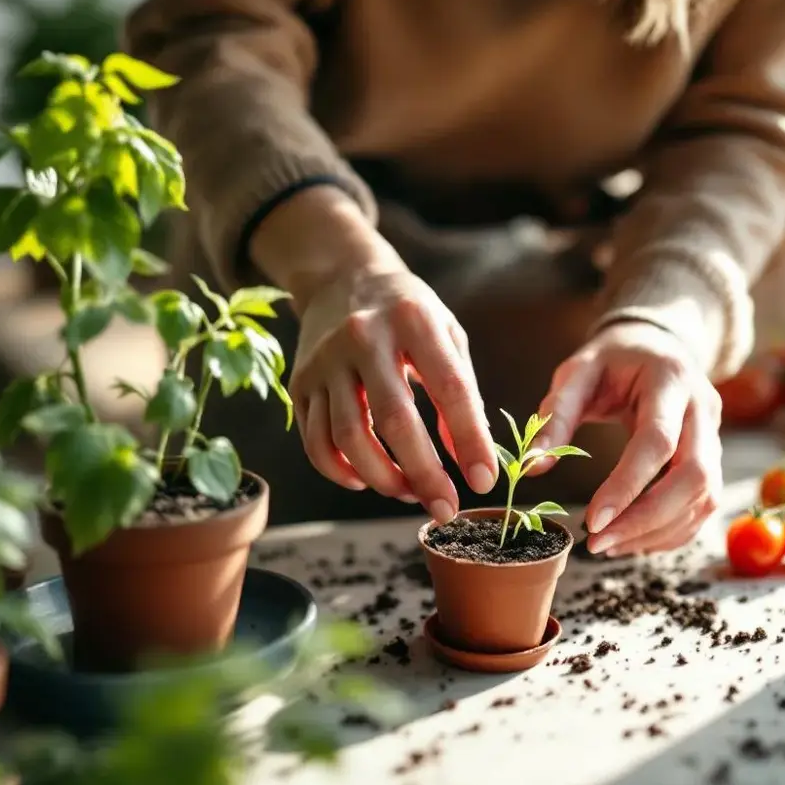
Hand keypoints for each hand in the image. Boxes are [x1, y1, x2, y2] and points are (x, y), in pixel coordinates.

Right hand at [289, 265, 497, 522]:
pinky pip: (315, 441)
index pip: (449, 389)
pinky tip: (365, 480)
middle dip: (424, 474)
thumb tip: (468, 456)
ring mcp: (325, 361)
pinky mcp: (300, 382)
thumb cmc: (407, 312)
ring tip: (409, 493)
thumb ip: (461, 391)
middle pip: (393, 420)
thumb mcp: (446, 333)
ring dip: (382, 478)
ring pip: (348, 437)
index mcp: (413, 319)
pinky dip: (340, 471)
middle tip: (446, 508)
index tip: (484, 480)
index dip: (469, 440)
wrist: (340, 276)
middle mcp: (364, 337)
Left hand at [531, 321, 722, 556]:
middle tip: (598, 543)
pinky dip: (672, 530)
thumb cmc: (611, 360)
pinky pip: (704, 505)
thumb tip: (534, 467)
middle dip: (648, 519)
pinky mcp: (713, 458)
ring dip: (658, 531)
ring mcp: (714, 435)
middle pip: (695, 476)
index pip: (658, 441)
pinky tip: (634, 539)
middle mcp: (703, 408)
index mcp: (670, 379)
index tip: (592, 521)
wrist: (655, 345)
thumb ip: (556, 415)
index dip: (628, 485)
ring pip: (704, 497)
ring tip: (608, 545)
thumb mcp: (576, 373)